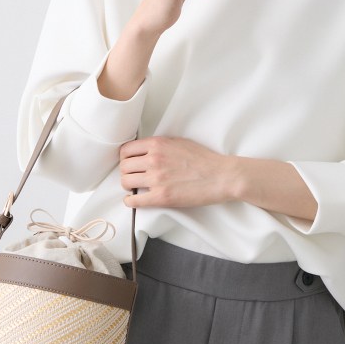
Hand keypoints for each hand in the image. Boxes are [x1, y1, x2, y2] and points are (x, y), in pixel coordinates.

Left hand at [119, 136, 236, 208]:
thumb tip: (144, 150)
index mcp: (158, 144)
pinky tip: (133, 200)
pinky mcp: (161, 197)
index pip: (126, 150)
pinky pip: (134, 200)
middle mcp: (154, 160)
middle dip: (126, 172)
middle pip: (123, 166)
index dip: (125, 157)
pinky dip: (130, 201)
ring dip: (128, 185)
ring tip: (134, 187)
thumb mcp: (180, 142)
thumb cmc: (204, 159)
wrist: (221, 176)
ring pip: (125, 182)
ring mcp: (157, 179)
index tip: (129, 163)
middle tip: (132, 176)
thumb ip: (160, 145)